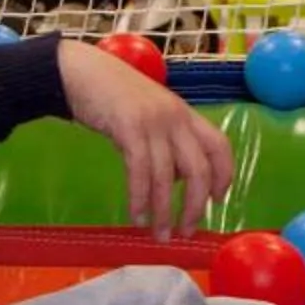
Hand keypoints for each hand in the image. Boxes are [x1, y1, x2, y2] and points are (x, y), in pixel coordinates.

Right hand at [56, 40, 232, 236]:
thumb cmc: (113, 94)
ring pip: (167, 178)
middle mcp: (175, 118)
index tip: (217, 201)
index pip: (219, 147)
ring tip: (158, 234)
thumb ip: (167, 139)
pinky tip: (137, 216)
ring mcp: (152, 123)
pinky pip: (140, 173)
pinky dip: (140, 199)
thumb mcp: (150, 113)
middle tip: (185, 231)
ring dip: (163, 212)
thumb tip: (176, 178)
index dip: (224, 176)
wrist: (80, 70)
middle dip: (194, 206)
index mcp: (185, 113)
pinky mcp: (128, 128)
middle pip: (198, 170)